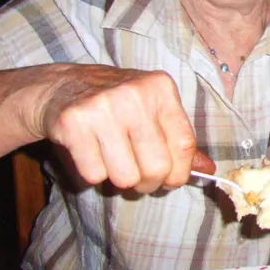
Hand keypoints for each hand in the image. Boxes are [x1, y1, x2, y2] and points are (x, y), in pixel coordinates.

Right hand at [36, 64, 195, 192]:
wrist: (61, 87)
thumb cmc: (116, 104)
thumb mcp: (153, 110)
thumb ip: (179, 140)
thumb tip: (208, 169)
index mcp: (161, 88)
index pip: (184, 145)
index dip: (179, 173)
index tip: (170, 180)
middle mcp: (135, 94)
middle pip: (157, 167)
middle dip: (148, 182)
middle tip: (137, 176)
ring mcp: (102, 106)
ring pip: (125, 177)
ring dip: (118, 179)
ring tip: (112, 160)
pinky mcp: (73, 123)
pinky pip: (94, 174)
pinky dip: (92, 174)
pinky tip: (89, 153)